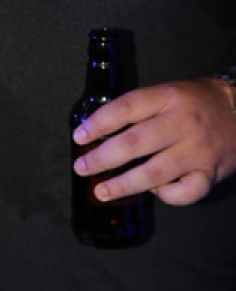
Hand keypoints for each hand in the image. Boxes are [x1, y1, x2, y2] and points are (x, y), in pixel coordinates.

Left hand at [73, 77, 235, 204]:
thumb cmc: (195, 103)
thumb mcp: (167, 94)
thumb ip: (137, 110)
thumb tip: (97, 131)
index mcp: (168, 97)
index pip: (127, 108)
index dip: (99, 123)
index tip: (79, 137)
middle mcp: (182, 123)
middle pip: (135, 143)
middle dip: (102, 159)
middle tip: (81, 167)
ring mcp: (198, 149)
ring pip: (154, 173)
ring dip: (123, 185)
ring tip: (101, 191)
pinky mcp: (211, 173)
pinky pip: (185, 192)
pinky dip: (166, 196)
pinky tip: (155, 191)